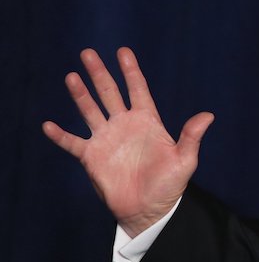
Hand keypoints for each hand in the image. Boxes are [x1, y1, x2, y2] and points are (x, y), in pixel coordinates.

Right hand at [42, 47, 212, 236]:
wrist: (148, 210)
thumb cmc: (169, 185)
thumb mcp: (185, 160)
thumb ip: (191, 137)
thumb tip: (208, 115)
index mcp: (147, 121)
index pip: (137, 89)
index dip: (130, 71)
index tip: (123, 51)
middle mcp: (124, 125)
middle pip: (109, 93)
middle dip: (99, 73)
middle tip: (88, 53)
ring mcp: (106, 139)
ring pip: (90, 111)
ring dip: (80, 95)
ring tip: (72, 77)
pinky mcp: (91, 157)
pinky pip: (73, 143)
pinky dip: (60, 135)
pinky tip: (48, 125)